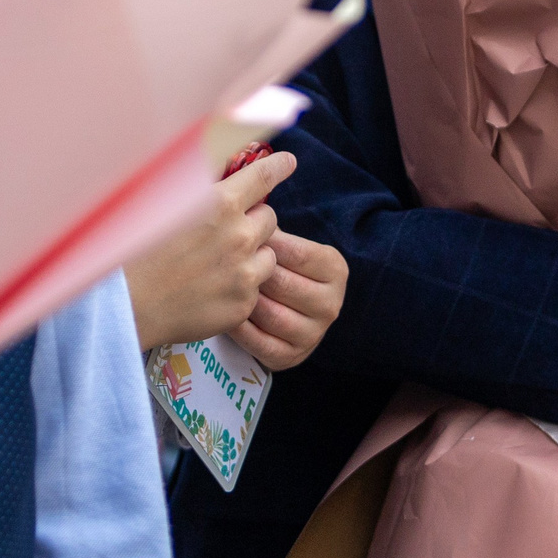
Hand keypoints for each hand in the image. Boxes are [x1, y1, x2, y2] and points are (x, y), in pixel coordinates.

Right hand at [124, 151, 293, 350]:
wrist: (125, 304)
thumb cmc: (136, 248)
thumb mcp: (162, 199)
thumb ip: (197, 181)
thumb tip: (219, 164)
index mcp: (220, 203)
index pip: (263, 176)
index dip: (278, 166)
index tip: (288, 163)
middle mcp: (239, 236)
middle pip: (269, 217)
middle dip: (251, 221)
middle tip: (223, 232)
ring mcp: (244, 273)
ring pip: (269, 255)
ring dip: (252, 255)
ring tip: (217, 263)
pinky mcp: (243, 304)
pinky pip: (255, 287)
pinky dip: (240, 285)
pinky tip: (211, 287)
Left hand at [228, 231, 347, 371]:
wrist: (279, 313)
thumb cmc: (273, 268)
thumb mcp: (282, 246)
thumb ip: (269, 226)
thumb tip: (244, 200)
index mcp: (335, 269)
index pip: (297, 253)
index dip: (264, 243)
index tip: (238, 234)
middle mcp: (331, 304)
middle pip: (282, 283)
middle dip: (250, 271)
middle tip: (222, 260)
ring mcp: (313, 335)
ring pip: (270, 314)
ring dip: (243, 298)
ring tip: (222, 284)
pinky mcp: (290, 358)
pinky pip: (258, 342)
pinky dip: (237, 326)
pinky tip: (224, 311)